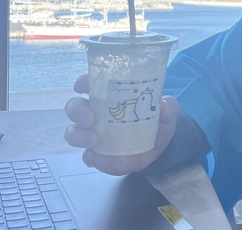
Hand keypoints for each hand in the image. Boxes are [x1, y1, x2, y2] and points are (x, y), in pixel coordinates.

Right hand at [64, 74, 178, 175]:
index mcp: (109, 96)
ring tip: (94, 139)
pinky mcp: (96, 155)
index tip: (82, 85)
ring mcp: (92, 135)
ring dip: (79, 135)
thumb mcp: (166, 114)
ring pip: (73, 133)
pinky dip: (93, 158)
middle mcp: (95, 113)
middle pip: (74, 107)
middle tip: (91, 117)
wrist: (157, 148)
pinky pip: (88, 157)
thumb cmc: (155, 123)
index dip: (82, 82)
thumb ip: (168, 108)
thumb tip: (165, 105)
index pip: (89, 84)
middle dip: (77, 111)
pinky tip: (101, 158)